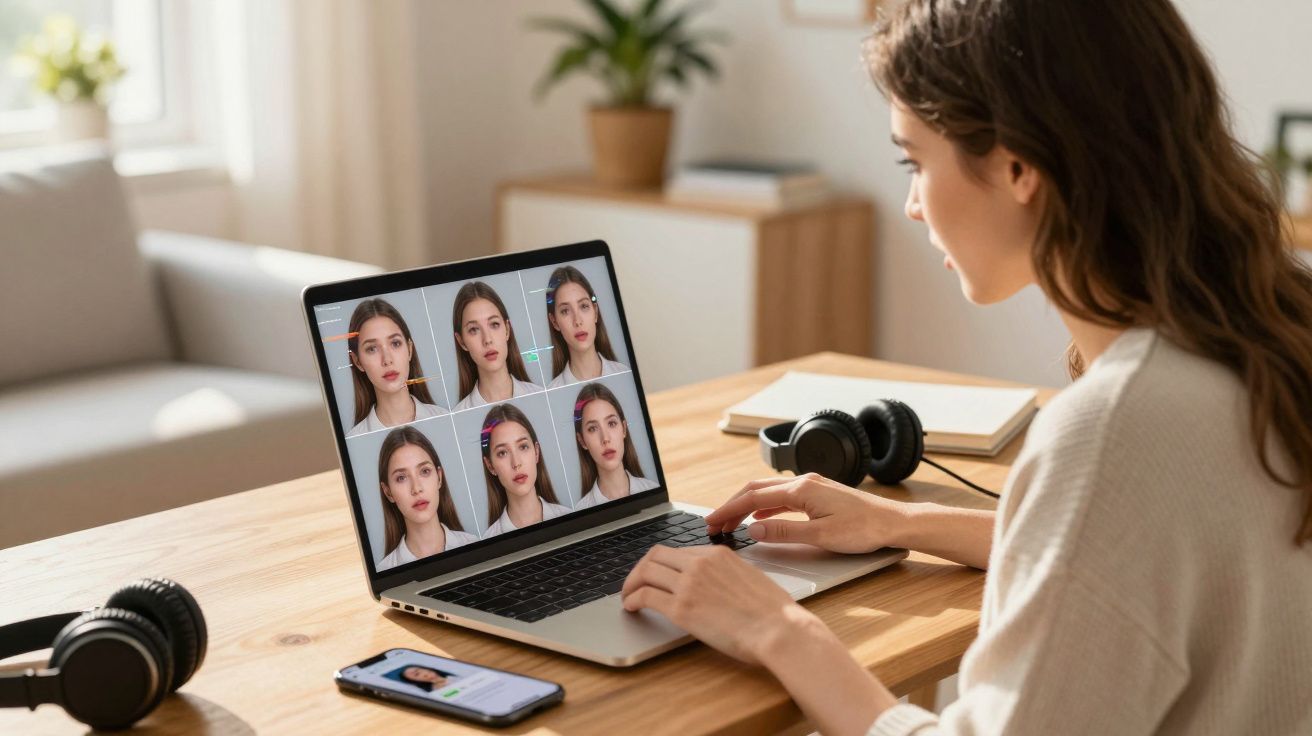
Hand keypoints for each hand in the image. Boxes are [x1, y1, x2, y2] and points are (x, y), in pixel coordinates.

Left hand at [620, 544, 815, 665]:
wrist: (779, 629)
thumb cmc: (773, 612)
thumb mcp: (749, 578)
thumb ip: (726, 575)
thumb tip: (714, 584)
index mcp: (717, 554)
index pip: (678, 551)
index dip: (662, 563)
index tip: (656, 574)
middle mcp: (700, 564)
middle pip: (655, 556)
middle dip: (640, 569)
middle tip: (635, 583)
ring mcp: (689, 584)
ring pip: (645, 573)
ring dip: (631, 584)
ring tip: (628, 596)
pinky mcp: (681, 608)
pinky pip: (646, 596)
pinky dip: (633, 600)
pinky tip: (632, 607)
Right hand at [704, 473, 908, 553]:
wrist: (895, 523)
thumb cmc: (864, 529)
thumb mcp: (821, 536)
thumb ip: (784, 532)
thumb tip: (754, 531)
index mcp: (802, 489)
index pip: (754, 498)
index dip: (729, 511)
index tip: (712, 522)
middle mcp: (804, 482)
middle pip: (756, 489)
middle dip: (732, 505)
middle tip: (714, 523)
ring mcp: (812, 486)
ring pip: (768, 491)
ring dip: (747, 505)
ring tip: (731, 522)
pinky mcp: (819, 493)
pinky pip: (782, 496)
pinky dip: (765, 506)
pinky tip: (761, 519)